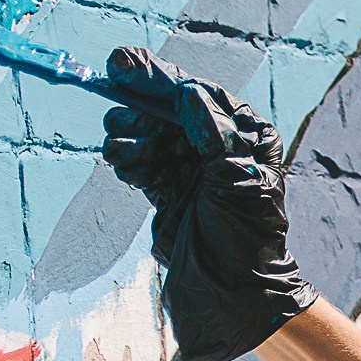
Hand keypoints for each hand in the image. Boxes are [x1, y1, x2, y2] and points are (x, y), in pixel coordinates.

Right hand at [102, 48, 315, 360]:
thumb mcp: (236, 183)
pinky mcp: (170, 190)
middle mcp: (221, 146)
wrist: (234, 296)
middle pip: (168, 109)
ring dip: (132, 138)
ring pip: (149, 134)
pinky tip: (129, 168)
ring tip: (126, 152)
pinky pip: (141, 162)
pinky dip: (130, 161)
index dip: (159, 78)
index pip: (198, 95)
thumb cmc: (247, 241)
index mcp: (248, 136)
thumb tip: (189, 95)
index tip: (121, 64)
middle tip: (112, 99)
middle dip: (140, 106)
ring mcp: (193, 168)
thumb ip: (212, 136)